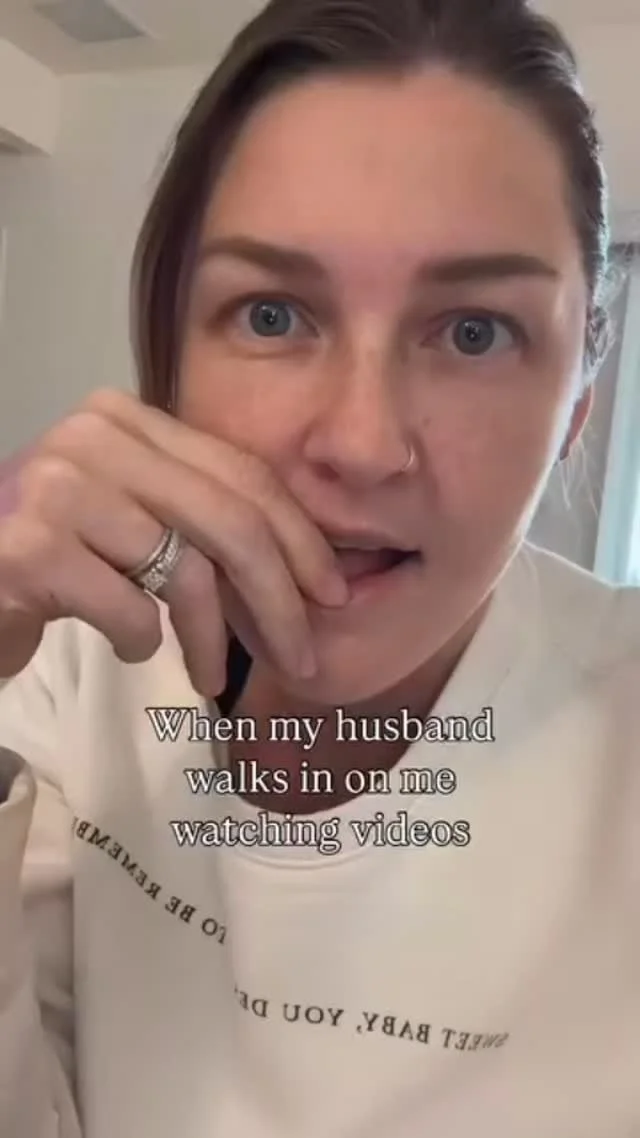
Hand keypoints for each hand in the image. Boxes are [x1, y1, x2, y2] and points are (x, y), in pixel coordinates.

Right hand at [0, 389, 347, 690]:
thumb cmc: (49, 560)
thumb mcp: (126, 519)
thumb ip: (194, 517)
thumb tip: (303, 570)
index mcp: (126, 417)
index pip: (241, 472)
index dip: (300, 537)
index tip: (333, 592)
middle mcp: (92, 437)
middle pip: (229, 521)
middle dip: (281, 599)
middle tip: (303, 658)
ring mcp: (56, 487)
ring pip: (184, 572)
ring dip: (212, 640)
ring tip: (210, 676)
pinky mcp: (29, 548)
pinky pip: (130, 610)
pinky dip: (142, 644)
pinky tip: (129, 649)